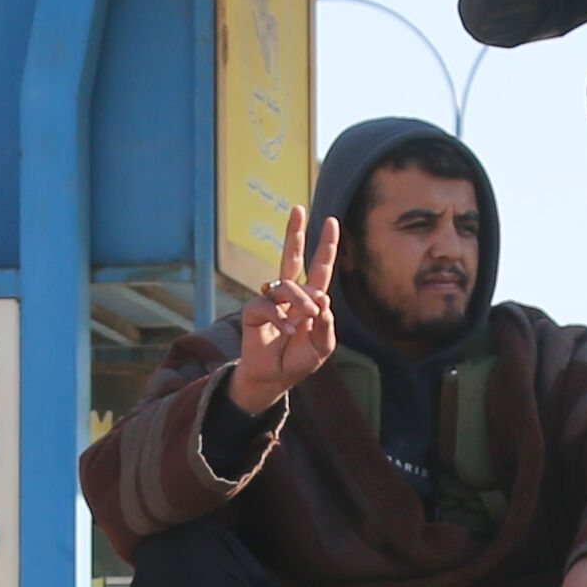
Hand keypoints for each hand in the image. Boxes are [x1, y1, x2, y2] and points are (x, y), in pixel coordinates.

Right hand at [227, 203, 341, 416]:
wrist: (275, 379)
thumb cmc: (299, 361)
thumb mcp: (322, 346)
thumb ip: (326, 325)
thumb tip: (322, 298)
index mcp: (310, 299)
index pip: (320, 268)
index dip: (326, 246)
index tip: (332, 221)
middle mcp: (290, 295)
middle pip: (292, 256)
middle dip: (295, 232)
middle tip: (298, 207)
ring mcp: (272, 301)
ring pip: (287, 285)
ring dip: (301, 300)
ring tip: (309, 317)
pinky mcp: (255, 311)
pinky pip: (268, 305)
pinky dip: (281, 318)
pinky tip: (288, 332)